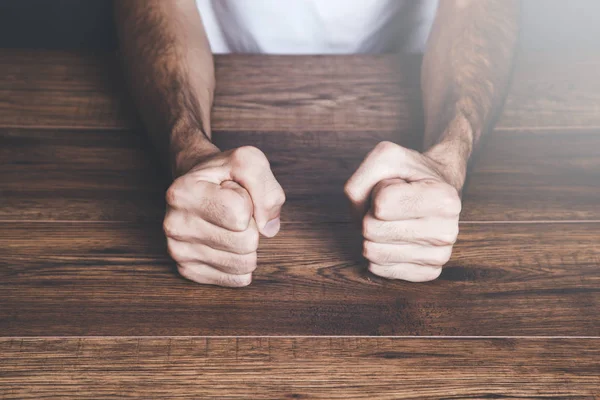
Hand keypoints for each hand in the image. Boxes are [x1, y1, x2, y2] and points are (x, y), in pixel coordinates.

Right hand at [164, 146, 284, 286]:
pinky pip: (236, 279)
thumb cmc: (225, 174)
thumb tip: (268, 228)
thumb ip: (267, 190)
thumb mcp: (249, 163)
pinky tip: (227, 243)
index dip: (249, 200)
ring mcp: (178, 251)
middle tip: (234, 212)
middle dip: (251, 226)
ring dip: (248, 245)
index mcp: (183, 192)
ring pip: (243, 263)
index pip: (240, 212)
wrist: (199, 184)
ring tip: (229, 226)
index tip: (233, 191)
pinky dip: (242, 262)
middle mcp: (174, 224)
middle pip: (245, 242)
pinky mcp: (188, 270)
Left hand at [344, 141, 463, 281]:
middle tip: (393, 205)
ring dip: (373, 233)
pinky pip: (379, 269)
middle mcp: (447, 231)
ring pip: (372, 253)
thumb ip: (359, 184)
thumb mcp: (385, 158)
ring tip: (395, 219)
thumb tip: (359, 225)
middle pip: (371, 230)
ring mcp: (439, 256)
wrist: (436, 188)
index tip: (398, 186)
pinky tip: (396, 238)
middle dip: (371, 214)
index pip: (380, 205)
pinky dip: (378, 251)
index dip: (379, 191)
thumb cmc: (408, 173)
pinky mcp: (427, 272)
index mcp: (445, 199)